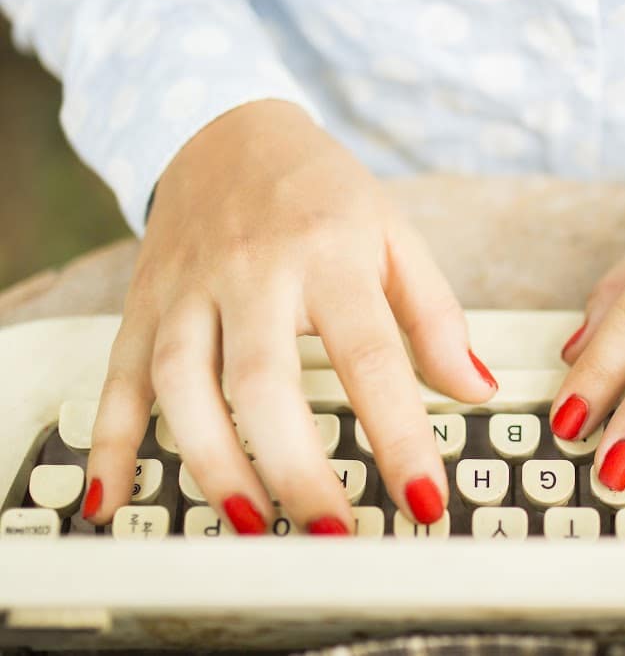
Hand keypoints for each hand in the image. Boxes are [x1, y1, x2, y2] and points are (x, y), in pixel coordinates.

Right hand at [82, 100, 496, 532]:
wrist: (228, 128)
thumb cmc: (321, 191)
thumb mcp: (395, 236)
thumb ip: (435, 316)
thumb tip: (476, 389)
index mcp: (329, 255)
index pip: (371, 356)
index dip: (400, 435)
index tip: (426, 500)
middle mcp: (253, 272)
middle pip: (264, 379)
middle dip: (296, 466)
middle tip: (331, 533)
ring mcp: (189, 289)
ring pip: (183, 383)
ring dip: (211, 461)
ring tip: (251, 522)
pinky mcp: (145, 303)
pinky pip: (118, 374)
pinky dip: (111, 439)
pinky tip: (113, 492)